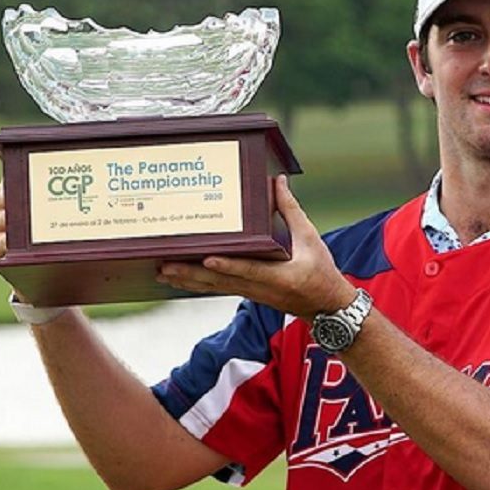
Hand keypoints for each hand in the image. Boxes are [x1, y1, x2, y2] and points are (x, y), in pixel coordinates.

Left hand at [156, 176, 356, 319]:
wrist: (326, 307)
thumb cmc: (321, 272)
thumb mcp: (311, 239)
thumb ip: (291, 210)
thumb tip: (278, 182)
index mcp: (279, 276)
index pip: (250, 270)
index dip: (228, 265)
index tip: (208, 259)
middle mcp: (260, 288)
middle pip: (221, 281)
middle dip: (191, 274)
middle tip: (165, 266)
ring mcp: (251, 293)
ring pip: (214, 287)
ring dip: (188, 280)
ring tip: (163, 272)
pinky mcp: (247, 293)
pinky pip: (218, 288)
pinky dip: (197, 283)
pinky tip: (180, 278)